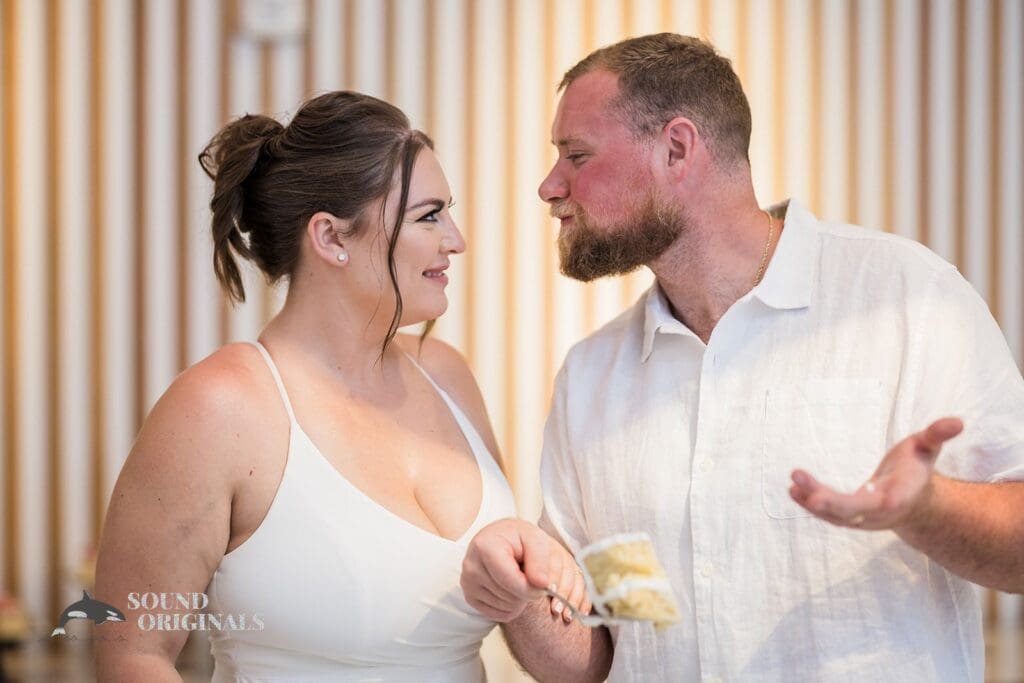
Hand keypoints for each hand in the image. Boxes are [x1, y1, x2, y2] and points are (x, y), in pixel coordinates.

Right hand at [461, 518, 589, 623]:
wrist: (503, 539)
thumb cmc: (521, 540)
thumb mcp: (538, 540)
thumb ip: (543, 561)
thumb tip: (542, 584)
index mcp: (486, 545)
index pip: (511, 581)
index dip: (532, 588)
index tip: (543, 582)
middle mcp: (471, 565)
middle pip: (510, 597)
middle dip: (528, 591)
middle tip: (530, 574)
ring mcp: (468, 582)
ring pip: (506, 607)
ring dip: (521, 599)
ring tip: (519, 578)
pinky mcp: (470, 596)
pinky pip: (498, 615)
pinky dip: (511, 607)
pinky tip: (511, 588)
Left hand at [789, 417, 963, 529]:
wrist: (916, 502)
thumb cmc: (917, 469)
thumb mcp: (928, 448)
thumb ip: (937, 435)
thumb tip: (957, 421)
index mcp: (896, 499)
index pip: (878, 503)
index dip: (860, 503)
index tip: (847, 494)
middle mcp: (877, 514)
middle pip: (849, 512)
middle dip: (825, 501)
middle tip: (800, 483)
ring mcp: (861, 519)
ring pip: (834, 514)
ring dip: (811, 500)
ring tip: (793, 482)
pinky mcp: (848, 516)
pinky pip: (827, 513)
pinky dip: (808, 503)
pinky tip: (792, 490)